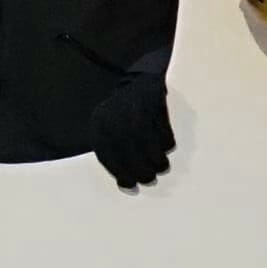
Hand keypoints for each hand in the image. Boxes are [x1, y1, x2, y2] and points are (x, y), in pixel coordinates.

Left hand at [91, 74, 176, 191]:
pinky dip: (166, 143)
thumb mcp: (111, 130)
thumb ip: (115, 153)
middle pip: (128, 150)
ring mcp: (135, 108)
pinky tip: (166, 146)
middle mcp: (115, 115)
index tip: (131, 185)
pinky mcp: (155, 103)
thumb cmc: (124, 115)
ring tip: (161, 167)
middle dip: (141, 170)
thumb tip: (126, 184)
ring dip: (156, 160)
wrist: (139, 81)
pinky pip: (163, 131)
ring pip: (148, 143)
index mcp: (100, 124)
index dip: (120, 173)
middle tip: (150, 179)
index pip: (107, 154)